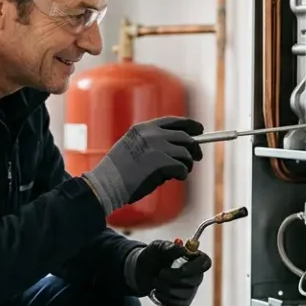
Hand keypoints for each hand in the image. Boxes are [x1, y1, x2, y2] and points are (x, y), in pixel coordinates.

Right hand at [82, 116, 203, 213]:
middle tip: (196, 158)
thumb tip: (180, 149)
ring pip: (186, 153)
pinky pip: (182, 168)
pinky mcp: (161, 162)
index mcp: (143, 128)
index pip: (173, 121)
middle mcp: (151, 134)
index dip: (189, 125)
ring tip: (179, 173)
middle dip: (194, 148)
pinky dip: (181, 174)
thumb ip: (152, 144)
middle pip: (185, 137)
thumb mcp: (132, 147)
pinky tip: (175, 178)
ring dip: (186, 165)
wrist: (106, 184)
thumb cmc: (118, 173)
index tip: (200, 130)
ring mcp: (157, 147)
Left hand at [126, 240, 212, 305]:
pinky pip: (179, 304)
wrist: (141, 271)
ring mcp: (191, 289)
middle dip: (175, 277)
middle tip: (160, 273)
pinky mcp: (183, 302)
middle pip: (196, 279)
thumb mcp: (157, 247)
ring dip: (166, 287)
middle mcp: (196, 274)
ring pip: (186, 293)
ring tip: (155, 280)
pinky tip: (157, 291)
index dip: (196, 267)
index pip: (205, 263)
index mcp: (194, 257)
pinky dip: (165, 298)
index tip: (182, 269)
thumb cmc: (153, 256)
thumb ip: (169, 247)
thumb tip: (182, 250)